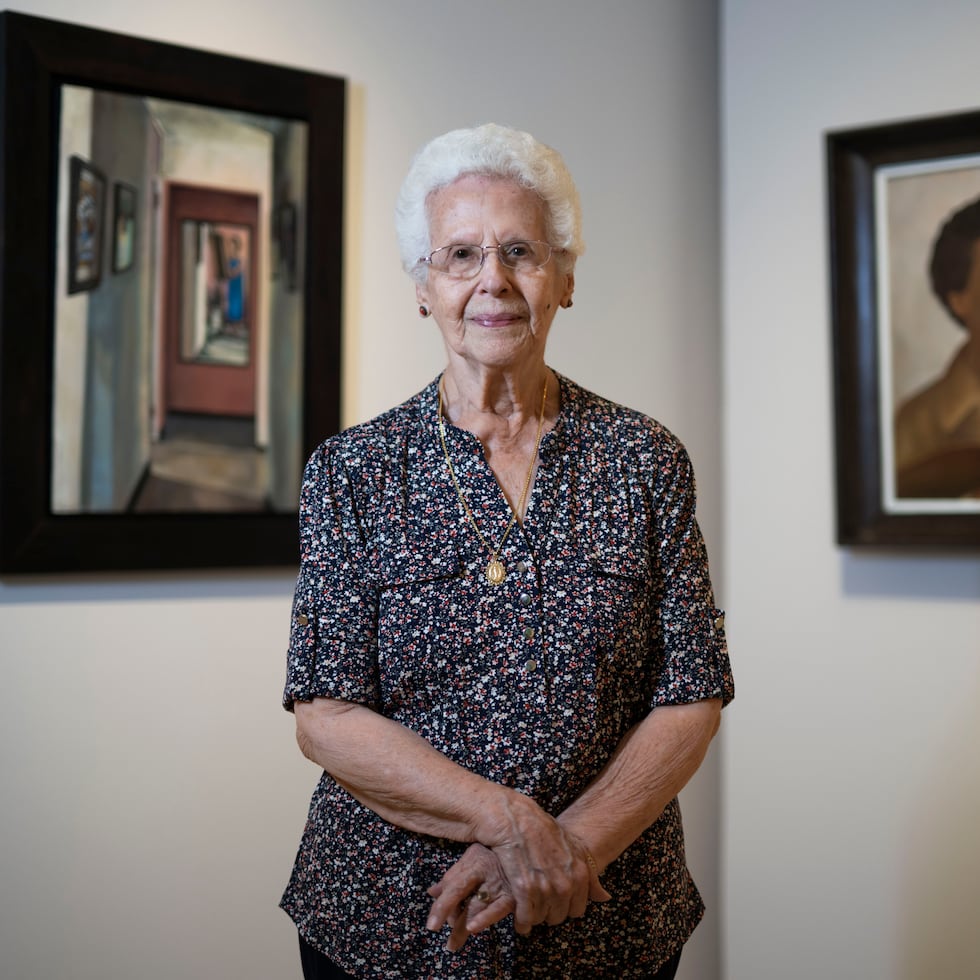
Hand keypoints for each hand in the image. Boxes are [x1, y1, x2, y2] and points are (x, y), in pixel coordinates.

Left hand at [426, 844, 515, 950]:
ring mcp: (504, 886)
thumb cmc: (491, 854)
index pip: (455, 887)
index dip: (442, 907)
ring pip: (484, 910)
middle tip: (448, 944)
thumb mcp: (470, 858)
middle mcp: (489, 875)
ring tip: (455, 944)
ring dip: (469, 927)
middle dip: (457, 926)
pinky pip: (501, 911)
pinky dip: (488, 920)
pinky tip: (477, 929)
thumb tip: (432, 892)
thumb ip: (452, 876)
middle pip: (469, 903)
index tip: (432, 926)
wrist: (523, 847)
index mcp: (474, 863)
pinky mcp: (517, 895)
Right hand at [487, 798, 610, 933]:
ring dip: (533, 915)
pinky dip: (521, 920)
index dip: (564, 905)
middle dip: (548, 911)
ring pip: (541, 919)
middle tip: (537, 899)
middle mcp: (565, 884)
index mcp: (580, 874)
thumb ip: (591, 874)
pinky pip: (525, 918)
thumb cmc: (543, 830)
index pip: (577, 910)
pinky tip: (517, 915)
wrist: (516, 819)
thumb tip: (605, 897)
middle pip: (558, 917)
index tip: (554, 899)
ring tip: (526, 904)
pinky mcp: (524, 889)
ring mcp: (545, 888)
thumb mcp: (574, 847)